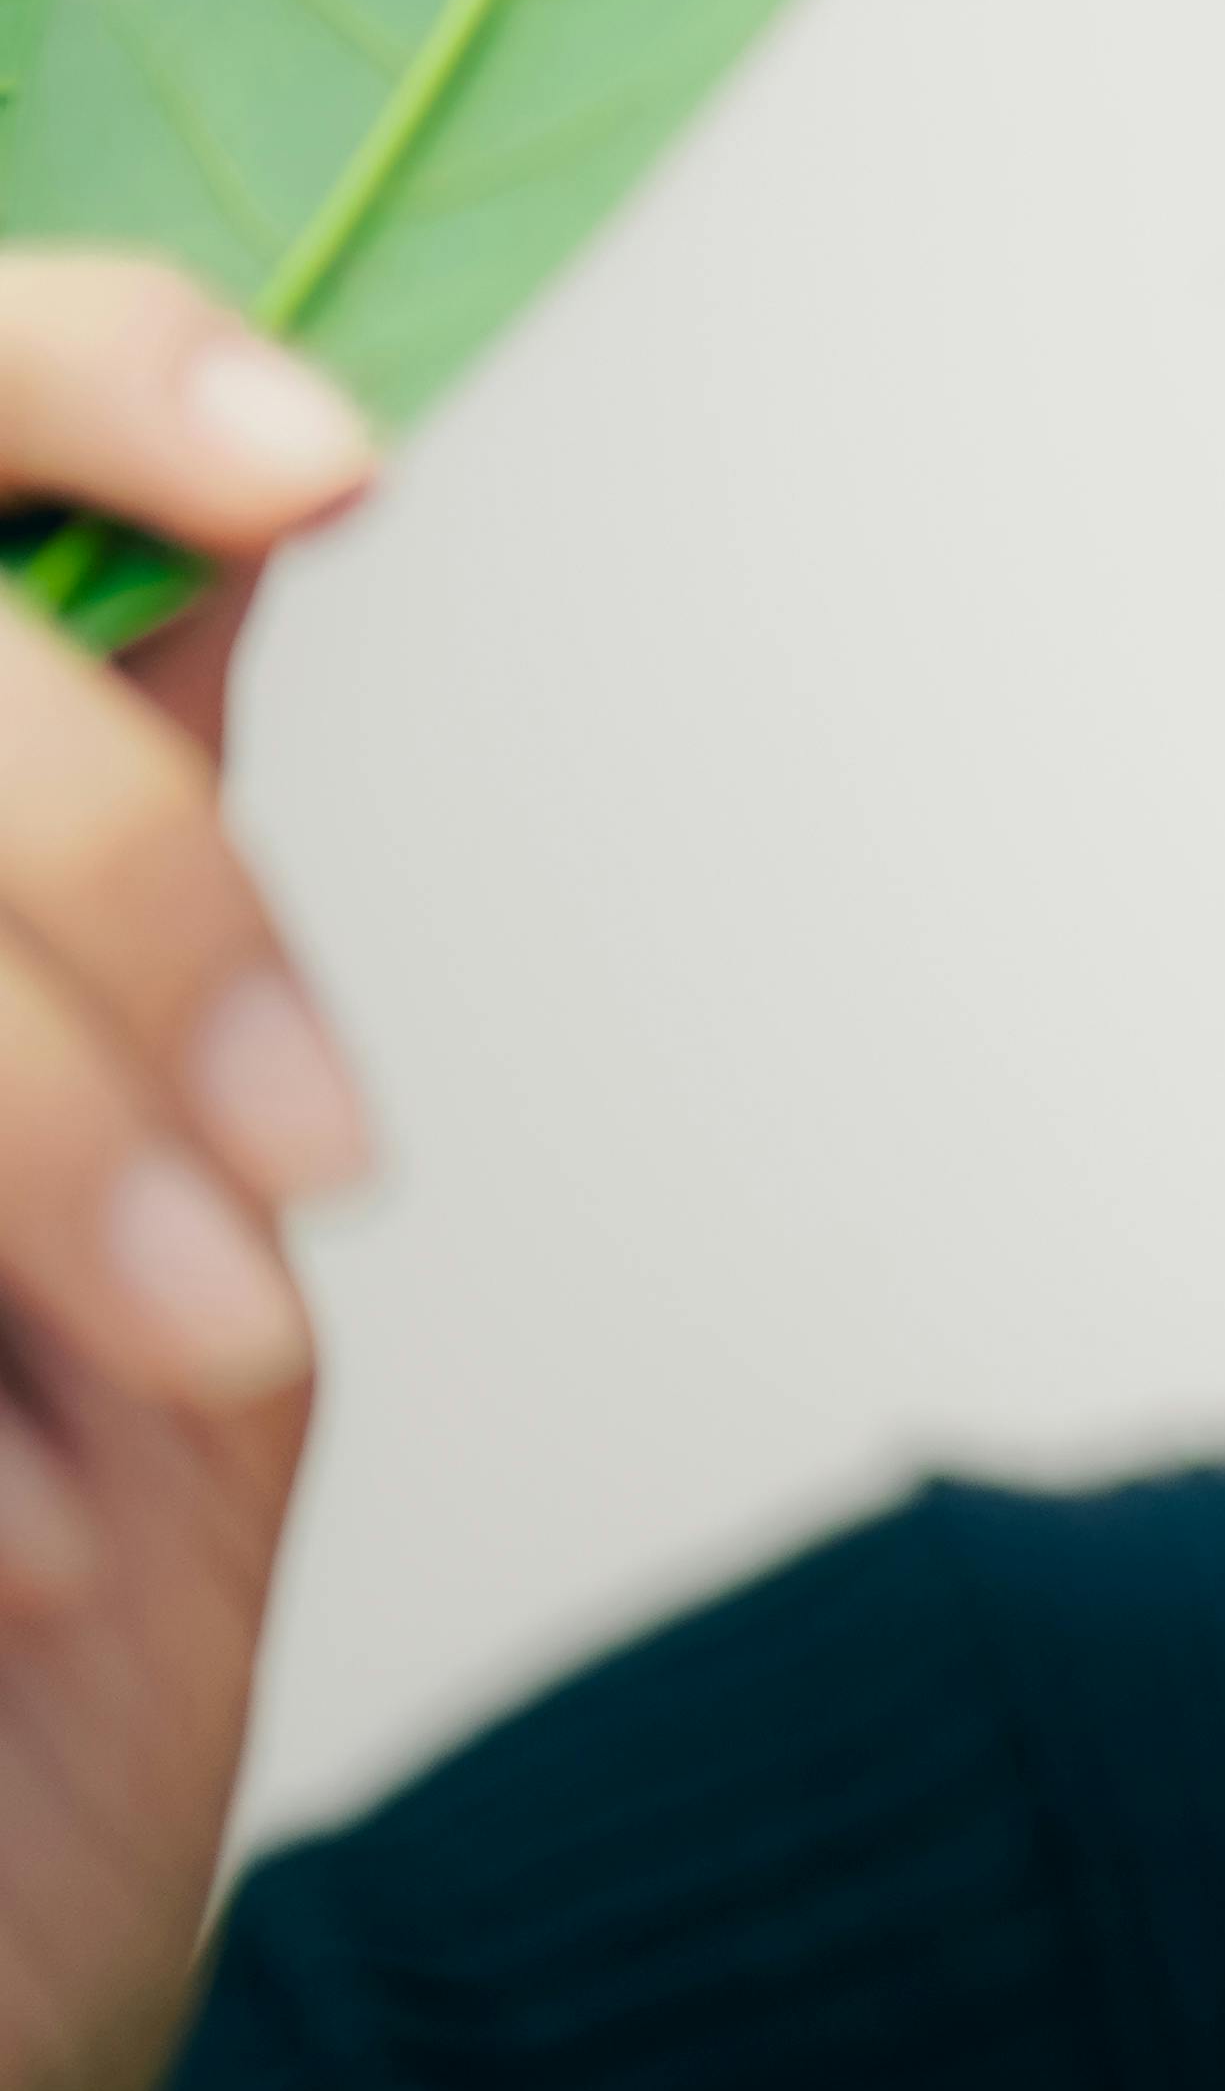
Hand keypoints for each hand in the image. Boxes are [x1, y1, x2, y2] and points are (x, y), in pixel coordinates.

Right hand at [0, 260, 377, 2090]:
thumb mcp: (140, 1324)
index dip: (91, 371)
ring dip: (41, 1125)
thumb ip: (129, 939)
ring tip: (188, 1358)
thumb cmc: (16, 1719)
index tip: (328, 470)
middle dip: (116, 894)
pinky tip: (21, 1558)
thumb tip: (224, 552)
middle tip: (294, 1165)